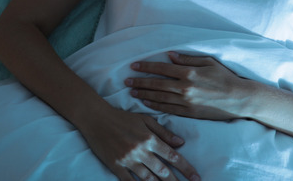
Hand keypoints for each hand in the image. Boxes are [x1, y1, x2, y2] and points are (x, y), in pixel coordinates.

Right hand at [77, 105, 199, 180]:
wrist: (97, 119)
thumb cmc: (123, 118)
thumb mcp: (146, 120)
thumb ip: (163, 132)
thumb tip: (181, 142)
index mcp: (149, 139)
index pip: (172, 156)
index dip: (186, 168)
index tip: (196, 177)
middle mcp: (140, 151)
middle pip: (162, 171)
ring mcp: (127, 160)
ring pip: (148, 178)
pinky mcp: (115, 166)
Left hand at [126, 52, 250, 119]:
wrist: (239, 98)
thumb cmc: (225, 77)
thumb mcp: (209, 62)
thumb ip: (188, 59)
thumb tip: (170, 55)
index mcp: (189, 72)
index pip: (162, 68)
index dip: (146, 67)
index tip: (134, 66)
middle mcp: (185, 87)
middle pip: (156, 84)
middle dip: (140, 81)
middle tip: (126, 81)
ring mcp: (186, 101)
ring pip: (159, 97)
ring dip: (144, 94)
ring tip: (132, 92)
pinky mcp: (189, 112)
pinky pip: (168, 109)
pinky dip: (155, 105)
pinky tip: (146, 102)